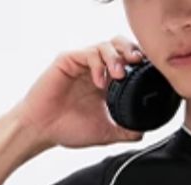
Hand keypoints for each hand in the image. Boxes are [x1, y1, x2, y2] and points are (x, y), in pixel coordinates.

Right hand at [14, 42, 149, 148]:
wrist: (42, 130)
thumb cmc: (67, 129)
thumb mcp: (104, 132)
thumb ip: (124, 131)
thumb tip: (142, 132)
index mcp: (105, 83)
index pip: (127, 62)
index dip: (139, 63)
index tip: (148, 73)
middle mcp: (95, 69)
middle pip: (118, 45)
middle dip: (131, 50)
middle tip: (138, 62)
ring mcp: (82, 63)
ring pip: (105, 45)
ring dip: (116, 57)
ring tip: (118, 75)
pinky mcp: (68, 60)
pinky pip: (88, 52)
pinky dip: (98, 64)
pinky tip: (99, 82)